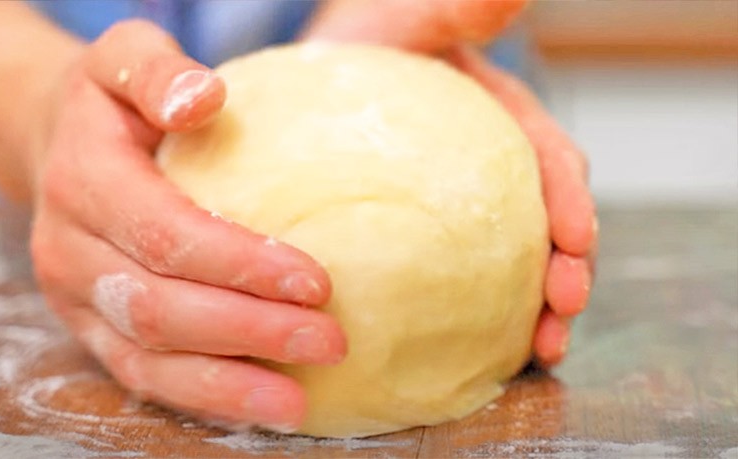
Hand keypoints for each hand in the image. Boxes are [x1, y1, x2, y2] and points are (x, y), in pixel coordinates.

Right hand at [29, 20, 345, 431]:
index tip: (317, 282)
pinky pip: (144, 378)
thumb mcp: (124, 56)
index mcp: (84, 181)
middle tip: (330, 340)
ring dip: (229, 384)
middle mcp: (72, 250)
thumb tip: (205, 98)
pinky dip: (204, 398)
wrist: (56, 145)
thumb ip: (157, 71)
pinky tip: (263, 405)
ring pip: (150, 358)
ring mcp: (77, 300)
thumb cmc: (112, 103)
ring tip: (300, 401)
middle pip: (162, 309)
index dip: (240, 264)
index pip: (166, 234)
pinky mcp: (93, 331)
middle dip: (251, 331)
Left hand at [305, 0, 597, 366]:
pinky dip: (478, 317)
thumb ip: (456, 13)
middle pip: (546, 226)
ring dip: (535, 309)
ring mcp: (465, 211)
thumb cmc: (369, 45)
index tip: (575, 242)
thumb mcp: (412, 23)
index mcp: (501, 123)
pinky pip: (461, 279)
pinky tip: (476, 352)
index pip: (550, 162)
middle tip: (564, 315)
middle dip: (566, 272)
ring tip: (541, 351)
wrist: (321, 79)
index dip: (570, 202)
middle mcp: (493, 173)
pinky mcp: (431, 238)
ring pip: (513, 263)